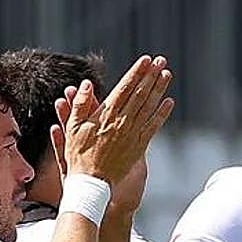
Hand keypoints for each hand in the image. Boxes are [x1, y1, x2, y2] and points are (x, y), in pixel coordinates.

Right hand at [61, 55, 174, 210]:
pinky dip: (162, 114)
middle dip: (151, 75)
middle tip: (161, 60)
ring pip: (149, 107)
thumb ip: (80, 104)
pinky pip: (153, 126)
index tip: (146, 60)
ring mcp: (133, 133)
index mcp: (106, 114)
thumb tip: (87, 84)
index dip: (137, 73)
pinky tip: (169, 102)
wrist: (92, 181)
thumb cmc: (78, 153)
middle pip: (141, 94)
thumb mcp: (73, 127)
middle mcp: (122, 122)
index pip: (125, 88)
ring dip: (159, 90)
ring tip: (166, 75)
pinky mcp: (139, 146)